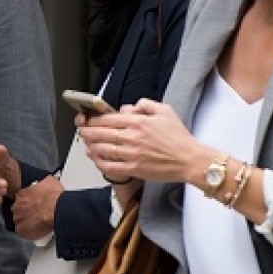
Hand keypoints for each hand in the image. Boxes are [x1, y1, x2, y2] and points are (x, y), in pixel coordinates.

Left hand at [10, 175, 62, 240]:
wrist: (57, 209)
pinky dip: (28, 233)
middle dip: (25, 213)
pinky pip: (22, 233)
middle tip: (36, 215)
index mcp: (21, 194)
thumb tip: (47, 182)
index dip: (27, 203)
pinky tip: (36, 232)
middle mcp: (17, 206)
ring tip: (37, 224)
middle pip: (18, 211)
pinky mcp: (22, 230)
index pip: (20, 199)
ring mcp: (18, 219)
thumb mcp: (50, 181)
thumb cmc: (54, 196)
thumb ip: (44, 182)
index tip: (34, 205)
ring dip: (26, 223)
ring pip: (19, 222)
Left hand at [78, 99, 214, 183]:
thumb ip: (144, 105)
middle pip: (100, 133)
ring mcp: (132, 154)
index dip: (92, 119)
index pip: (107, 118)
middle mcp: (132, 137)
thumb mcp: (165, 111)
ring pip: (102, 149)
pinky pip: (110, 167)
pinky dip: (100, 163)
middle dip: (87, 131)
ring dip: (91, 146)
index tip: (86, 119)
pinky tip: (96, 160)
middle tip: (82, 130)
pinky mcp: (134, 169)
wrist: (190, 159)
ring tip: (86, 144)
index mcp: (138, 122)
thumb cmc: (179, 137)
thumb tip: (127, 108)